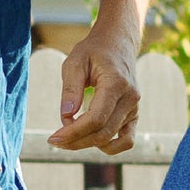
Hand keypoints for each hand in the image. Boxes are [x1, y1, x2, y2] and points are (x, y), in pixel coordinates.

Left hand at [47, 0, 148, 154]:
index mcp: (117, 83)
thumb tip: (66, 117)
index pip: (96, 119)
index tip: (54, 137)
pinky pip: (126, 140)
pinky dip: (108, 146)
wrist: (118, 43)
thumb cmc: (94, 51)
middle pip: (103, 133)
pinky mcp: (134, 114)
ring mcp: (135, 108)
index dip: (74, 132)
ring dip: (88, 144)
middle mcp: (130, 98)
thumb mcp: (75, 62)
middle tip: (54, 140)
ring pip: (112, 140)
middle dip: (76, 141)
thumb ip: (70, 89)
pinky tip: (89, 139)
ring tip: (69, 137)